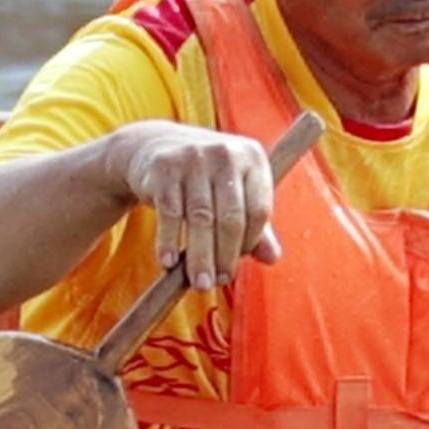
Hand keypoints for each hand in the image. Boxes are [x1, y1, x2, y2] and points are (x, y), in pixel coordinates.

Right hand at [103, 123, 281, 290]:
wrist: (155, 145)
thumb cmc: (205, 177)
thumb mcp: (234, 192)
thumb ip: (256, 225)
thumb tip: (273, 259)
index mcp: (253, 157)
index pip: (260, 210)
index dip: (250, 243)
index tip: (236, 266)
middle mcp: (225, 152)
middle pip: (231, 217)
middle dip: (225, 257)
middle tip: (217, 283)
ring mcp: (194, 157)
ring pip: (200, 219)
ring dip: (199, 257)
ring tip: (200, 283)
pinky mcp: (164, 167)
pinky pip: (170, 213)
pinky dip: (169, 241)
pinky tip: (168, 263)